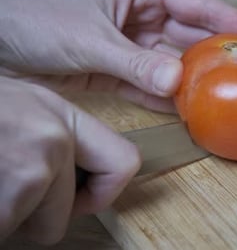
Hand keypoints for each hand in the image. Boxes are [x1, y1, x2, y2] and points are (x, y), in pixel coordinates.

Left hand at [0, 0, 236, 111]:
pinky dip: (165, 98)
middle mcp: (139, 15)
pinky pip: (149, 85)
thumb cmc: (31, 20)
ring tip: (224, 96)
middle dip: (217, 54)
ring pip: (171, 64)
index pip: (196, 5)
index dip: (231, 19)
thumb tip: (176, 82)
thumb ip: (134, 61)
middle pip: (189, 37)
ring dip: (193, 81)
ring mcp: (129, 44)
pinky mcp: (115, 70)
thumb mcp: (87, 38)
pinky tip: (186, 110)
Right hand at [0, 76, 139, 243]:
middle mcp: (54, 136)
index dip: (103, 192)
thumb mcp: (14, 107)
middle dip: (43, 212)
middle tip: (12, 193)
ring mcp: (33, 166)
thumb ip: (51, 131)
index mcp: (57, 112)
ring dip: (13, 215)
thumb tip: (74, 167)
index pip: (123, 161)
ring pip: (42, 226)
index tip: (83, 199)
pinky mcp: (11, 196)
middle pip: (73, 206)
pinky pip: (12, 231)